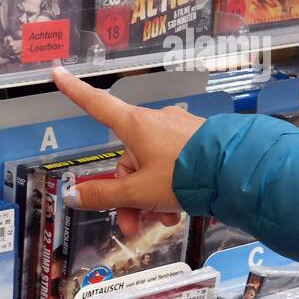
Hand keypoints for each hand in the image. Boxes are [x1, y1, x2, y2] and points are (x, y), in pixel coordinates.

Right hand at [49, 66, 204, 233]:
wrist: (240, 172)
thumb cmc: (185, 175)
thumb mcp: (139, 191)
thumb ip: (104, 194)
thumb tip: (72, 195)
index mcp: (135, 126)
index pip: (96, 104)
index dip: (75, 91)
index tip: (58, 74)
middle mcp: (155, 122)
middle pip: (127, 158)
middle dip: (127, 193)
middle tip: (132, 224)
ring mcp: (179, 131)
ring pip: (151, 167)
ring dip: (150, 198)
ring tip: (163, 223)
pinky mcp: (199, 142)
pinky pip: (174, 166)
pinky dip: (170, 190)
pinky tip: (178, 214)